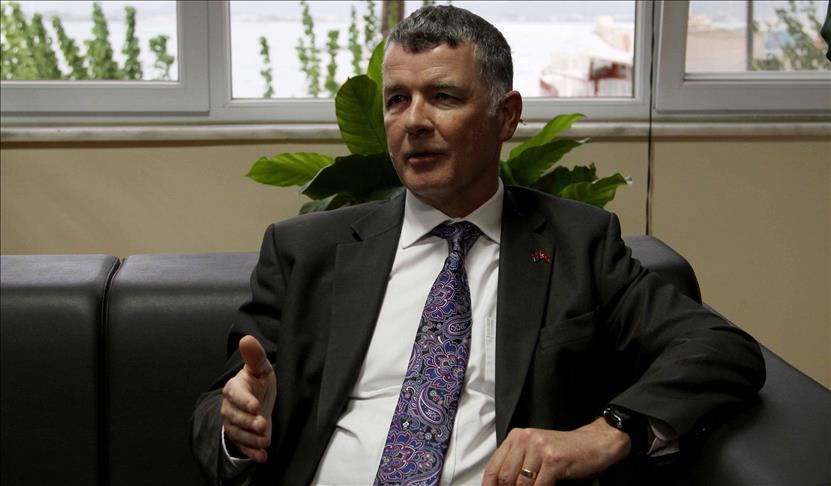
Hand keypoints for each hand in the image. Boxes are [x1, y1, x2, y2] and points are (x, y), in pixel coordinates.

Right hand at [220, 335, 276, 462]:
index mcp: (234, 388)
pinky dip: (252, 452)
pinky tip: (262, 456)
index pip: (235, 394)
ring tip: (265, 441)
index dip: (244, 401)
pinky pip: (242, 446)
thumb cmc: (258, 382)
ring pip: (238, 433)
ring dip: (251, 439)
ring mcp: (233, 423)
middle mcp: (230, 407)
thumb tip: (247, 338)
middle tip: (263, 425)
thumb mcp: (260, 368)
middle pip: (235, 417)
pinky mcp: (239, 437)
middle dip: (248, 422)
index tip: (255, 406)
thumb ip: (254, 356)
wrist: (257, 401)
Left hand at [482, 418, 630, 485]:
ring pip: (521, 484)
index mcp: (516, 437)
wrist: (594, 443)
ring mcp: (539, 448)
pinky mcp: (554, 460)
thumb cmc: (564, 452)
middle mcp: (525, 439)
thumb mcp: (535, 452)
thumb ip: (517, 465)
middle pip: (505, 477)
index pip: (494, 467)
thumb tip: (502, 485)